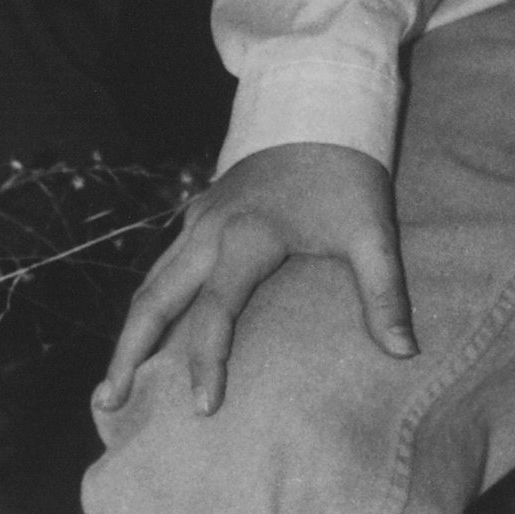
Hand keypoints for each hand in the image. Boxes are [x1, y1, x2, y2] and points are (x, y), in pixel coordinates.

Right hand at [94, 144, 414, 418]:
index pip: (216, 310)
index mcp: (248, 235)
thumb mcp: (371, 230)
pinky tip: (145, 327)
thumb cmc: (347, 171)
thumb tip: (406, 352)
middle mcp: (211, 227)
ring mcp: (200, 216)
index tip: (203, 409)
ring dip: (130, 327)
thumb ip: (385, 292)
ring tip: (114, 380)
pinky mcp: (201, 210)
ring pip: (151, 279)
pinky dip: (149, 300)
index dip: (207, 361)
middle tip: (109, 403)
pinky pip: (163, 262)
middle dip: (129, 350)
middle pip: (155, 297)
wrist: (322, 104)